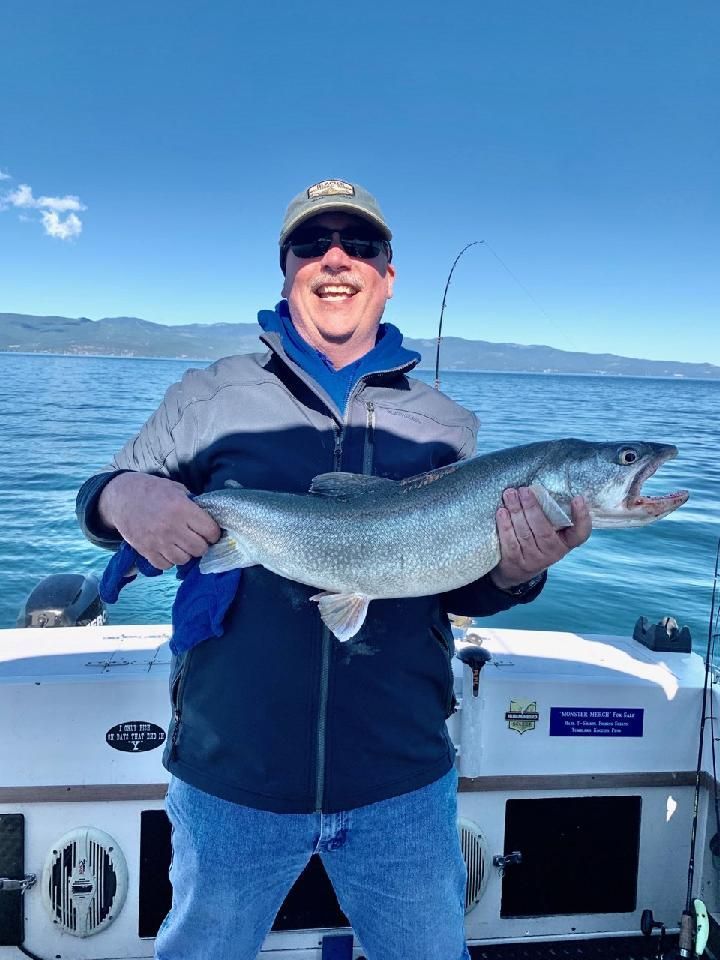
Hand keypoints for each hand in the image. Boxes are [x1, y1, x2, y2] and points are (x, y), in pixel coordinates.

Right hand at [98, 473, 220, 569]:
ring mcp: (157, 541)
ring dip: (186, 554)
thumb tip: (209, 519)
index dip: (213, 533)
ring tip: (182, 545)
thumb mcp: (177, 489)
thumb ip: (193, 504)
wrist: (122, 497)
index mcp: (182, 508)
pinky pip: (165, 565)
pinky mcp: (145, 550)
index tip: (210, 532)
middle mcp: (171, 527)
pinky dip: (169, 561)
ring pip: (184, 560)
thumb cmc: (153, 490)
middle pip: (199, 549)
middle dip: (202, 545)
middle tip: (197, 539)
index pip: (210, 531)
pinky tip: (168, 550)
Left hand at [489, 487, 590, 589]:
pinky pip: (510, 542)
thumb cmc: (536, 539)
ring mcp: (534, 560)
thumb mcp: (550, 531)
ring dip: (516, 512)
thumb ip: (552, 514)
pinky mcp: (516, 562)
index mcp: (566, 542)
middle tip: (524, 490)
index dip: (582, 517)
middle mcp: (553, 553)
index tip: (578, 498)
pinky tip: (502, 512)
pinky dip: (505, 526)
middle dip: (532, 507)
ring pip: (525, 534)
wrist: (516, 569)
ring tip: (510, 494)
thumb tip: (542, 486)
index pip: (580, 533)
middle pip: (544, 530)